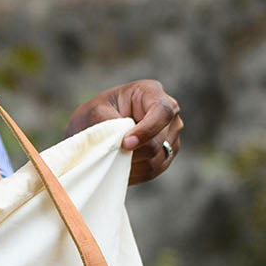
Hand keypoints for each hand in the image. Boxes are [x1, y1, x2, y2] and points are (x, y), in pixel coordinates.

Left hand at [66, 79, 182, 183]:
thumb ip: (110, 124)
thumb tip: (123, 142)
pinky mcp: (166, 154)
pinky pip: (154, 170)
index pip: (162, 111)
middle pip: (159, 140)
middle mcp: (168, 113)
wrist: (94, 129)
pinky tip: (120, 165)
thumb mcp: (95, 112)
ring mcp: (171, 135)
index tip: (126, 144)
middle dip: (133, 151)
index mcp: (151, 92)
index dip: (147, 130)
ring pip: (157, 159)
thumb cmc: (95, 114)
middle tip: (110, 154)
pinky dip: (135, 172)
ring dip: (132, 163)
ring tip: (112, 158)